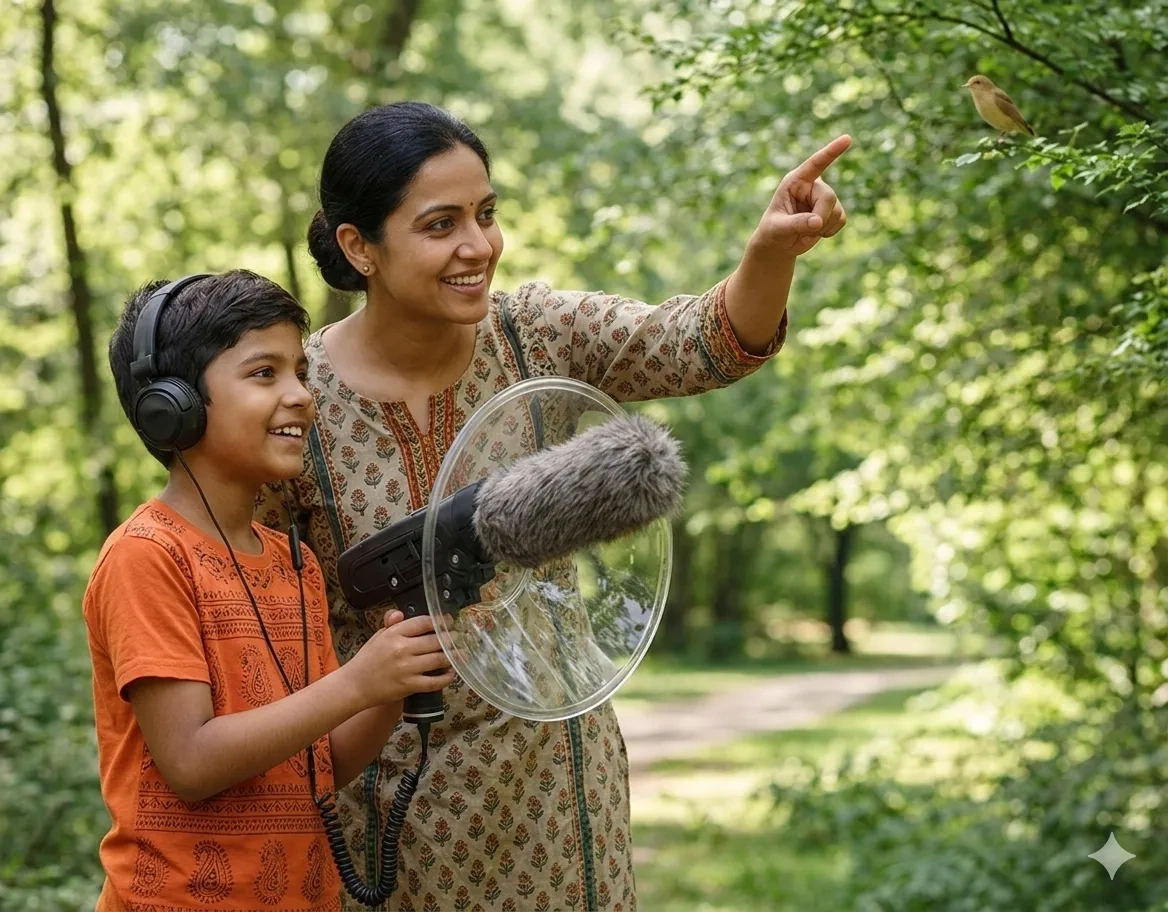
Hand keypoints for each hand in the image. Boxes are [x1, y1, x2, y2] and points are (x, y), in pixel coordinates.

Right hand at [344, 610, 455, 707]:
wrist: (355, 685)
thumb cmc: (368, 659)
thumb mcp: (378, 636)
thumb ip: (392, 623)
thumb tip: (400, 613)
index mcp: (394, 633)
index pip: (424, 622)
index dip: (440, 621)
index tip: (449, 621)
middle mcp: (402, 649)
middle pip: (436, 640)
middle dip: (451, 638)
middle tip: (459, 637)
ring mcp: (407, 668)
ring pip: (439, 659)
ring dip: (453, 656)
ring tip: (461, 653)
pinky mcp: (409, 685)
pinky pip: (434, 681)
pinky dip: (446, 677)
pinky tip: (451, 673)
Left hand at [751, 135, 850, 256]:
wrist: (779, 244)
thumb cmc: (773, 231)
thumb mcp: (778, 228)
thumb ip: (796, 223)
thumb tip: (817, 222)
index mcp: (796, 181)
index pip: (815, 164)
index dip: (831, 152)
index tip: (847, 139)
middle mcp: (812, 186)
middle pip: (828, 196)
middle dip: (821, 216)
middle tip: (808, 231)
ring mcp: (824, 197)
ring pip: (836, 210)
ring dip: (823, 226)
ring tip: (805, 231)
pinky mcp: (833, 211)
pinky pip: (841, 219)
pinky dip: (830, 231)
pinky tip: (816, 232)